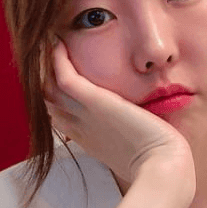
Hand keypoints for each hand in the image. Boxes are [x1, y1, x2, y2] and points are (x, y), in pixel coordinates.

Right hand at [44, 39, 195, 192]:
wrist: (163, 165)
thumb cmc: (158, 161)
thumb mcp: (136, 149)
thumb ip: (130, 136)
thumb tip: (142, 129)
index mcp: (89, 139)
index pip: (59, 115)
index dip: (52, 97)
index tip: (54, 76)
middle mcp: (81, 127)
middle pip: (47, 101)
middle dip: (42, 78)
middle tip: (44, 53)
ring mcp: (85, 115)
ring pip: (48, 88)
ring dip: (43, 64)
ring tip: (47, 42)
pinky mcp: (95, 102)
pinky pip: (64, 77)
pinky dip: (57, 59)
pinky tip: (58, 42)